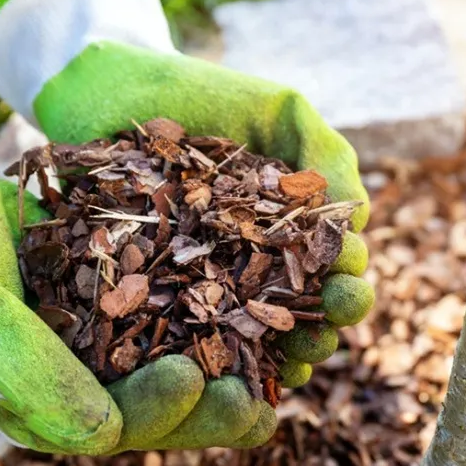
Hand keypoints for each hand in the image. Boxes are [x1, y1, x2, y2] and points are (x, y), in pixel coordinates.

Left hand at [0, 0, 374, 408]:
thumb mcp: (278, 110)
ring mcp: (205, 284)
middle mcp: (254, 264)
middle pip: (301, 314)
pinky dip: (214, 362)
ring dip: (279, 359)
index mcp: (290, 229)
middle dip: (322, 328)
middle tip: (324, 330)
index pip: (333, 270)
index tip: (344, 284)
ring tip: (289, 366)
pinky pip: (188, 340)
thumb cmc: (199, 95)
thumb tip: (358, 218)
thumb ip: (327, 153)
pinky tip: (230, 376)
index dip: (346, 285)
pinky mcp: (154, 297)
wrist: (107, 89)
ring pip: (254, 339)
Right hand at [0, 104, 276, 453]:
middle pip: (159, 416)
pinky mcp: (125, 313)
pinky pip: (178, 331)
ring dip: (228, 379)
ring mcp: (105, 352)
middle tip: (255, 398)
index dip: (160, 411)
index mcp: (44, 409)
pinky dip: (219, 328)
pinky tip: (263, 319)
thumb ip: (33, 373)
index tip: (194, 376)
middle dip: (210, 413)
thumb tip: (105, 437)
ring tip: (278, 374)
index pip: (113, 429)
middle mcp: (80, 389)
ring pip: (177, 379)